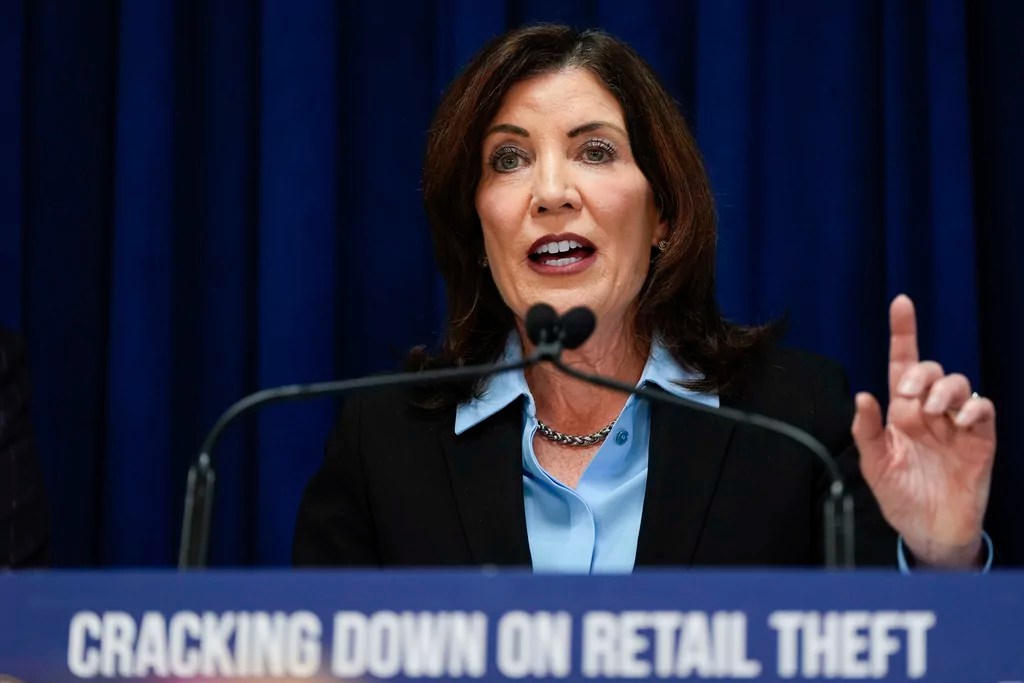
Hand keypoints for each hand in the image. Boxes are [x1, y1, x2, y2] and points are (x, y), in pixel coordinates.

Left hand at [851, 294, 995, 567]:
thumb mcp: (874, 465)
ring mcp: (955, 425)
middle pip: (930, 370)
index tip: (901, 303)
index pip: (901, 365)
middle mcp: (928, 412)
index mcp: (900, 412)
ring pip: (959, 383)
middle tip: (908, 396)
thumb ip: (865, 432)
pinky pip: (984, 409)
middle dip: (920, 373)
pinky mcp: (980, 440)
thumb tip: (862, 396)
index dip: (903, 333)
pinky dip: (974, 408)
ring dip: (944, 389)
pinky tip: (961, 421)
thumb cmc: (900, 496)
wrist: (929, 531)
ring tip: (932, 411)